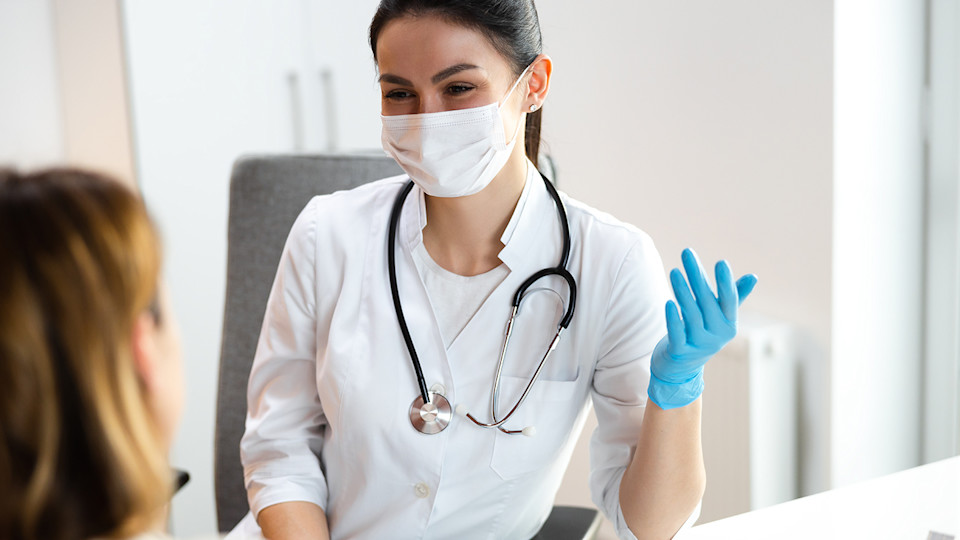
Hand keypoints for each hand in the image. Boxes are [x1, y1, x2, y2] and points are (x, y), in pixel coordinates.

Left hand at [647, 248, 756, 409]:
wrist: (681, 368)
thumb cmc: (701, 334)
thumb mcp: (718, 317)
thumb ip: (733, 297)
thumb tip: (753, 277)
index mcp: (729, 324)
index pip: (729, 300)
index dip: (726, 282)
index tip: (721, 262)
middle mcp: (717, 335)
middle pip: (706, 302)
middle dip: (696, 276)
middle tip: (686, 253)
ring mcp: (699, 345)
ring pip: (691, 315)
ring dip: (682, 292)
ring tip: (674, 271)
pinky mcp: (680, 352)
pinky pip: (677, 333)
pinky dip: (673, 318)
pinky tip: (668, 302)